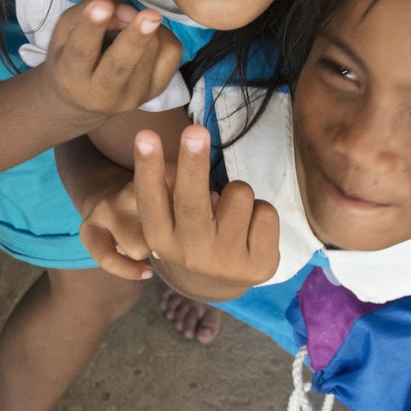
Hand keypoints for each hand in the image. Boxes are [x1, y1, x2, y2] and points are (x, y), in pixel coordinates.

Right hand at [43, 0, 181, 123]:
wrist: (83, 102)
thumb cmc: (69, 61)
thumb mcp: (62, 36)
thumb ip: (84, 15)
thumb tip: (126, 10)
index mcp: (72, 79)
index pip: (81, 52)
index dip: (91, 27)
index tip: (102, 6)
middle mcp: (104, 94)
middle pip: (123, 63)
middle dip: (136, 37)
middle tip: (150, 15)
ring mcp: (134, 95)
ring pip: (151, 50)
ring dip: (145, 25)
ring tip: (130, 22)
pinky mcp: (157, 90)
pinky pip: (171, 53)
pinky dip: (163, 34)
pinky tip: (148, 35)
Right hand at [85, 125, 279, 296]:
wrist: (220, 281)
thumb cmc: (192, 230)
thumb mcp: (171, 218)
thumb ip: (170, 189)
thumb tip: (188, 152)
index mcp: (161, 237)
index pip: (151, 199)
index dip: (148, 167)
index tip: (144, 135)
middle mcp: (190, 253)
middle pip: (192, 200)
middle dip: (193, 162)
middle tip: (194, 129)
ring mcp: (226, 262)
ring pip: (239, 194)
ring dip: (237, 191)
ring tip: (230, 210)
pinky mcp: (259, 266)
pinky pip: (266, 211)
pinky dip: (260, 210)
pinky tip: (249, 227)